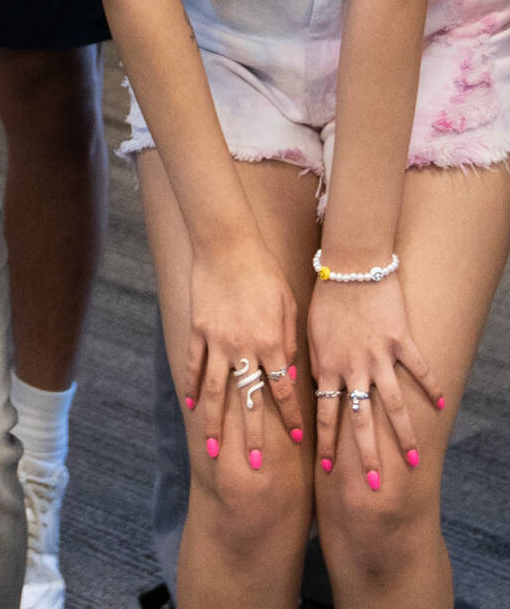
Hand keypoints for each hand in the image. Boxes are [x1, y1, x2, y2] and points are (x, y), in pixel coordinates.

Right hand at [181, 234, 300, 469]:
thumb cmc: (264, 272)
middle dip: (252, 435)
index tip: (300, 440)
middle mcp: (244, 347)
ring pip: (215, 390)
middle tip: (253, 467)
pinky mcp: (197, 328)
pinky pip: (194, 364)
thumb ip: (289, 342)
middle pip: (248, 400)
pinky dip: (192, 386)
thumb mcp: (287, 306)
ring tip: (212, 448)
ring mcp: (217, 340)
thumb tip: (290, 375)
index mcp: (271, 343)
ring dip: (214, 422)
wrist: (227, 244)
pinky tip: (191, 405)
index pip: (284, 391)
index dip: (292, 417)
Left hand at [309, 273, 442, 488]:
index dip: (327, 442)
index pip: (325, 413)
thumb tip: (310, 387)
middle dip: (367, 455)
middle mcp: (354, 367)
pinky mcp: (401, 341)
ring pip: (394, 405)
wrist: (348, 263)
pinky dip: (432, 388)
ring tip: (412, 462)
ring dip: (403, 436)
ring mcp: (380, 356)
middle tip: (374, 487)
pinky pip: (420, 370)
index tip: (328, 469)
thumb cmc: (323, 296)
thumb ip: (313, 362)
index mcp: (327, 365)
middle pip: (361, 420)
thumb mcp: (308, 330)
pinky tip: (441, 407)